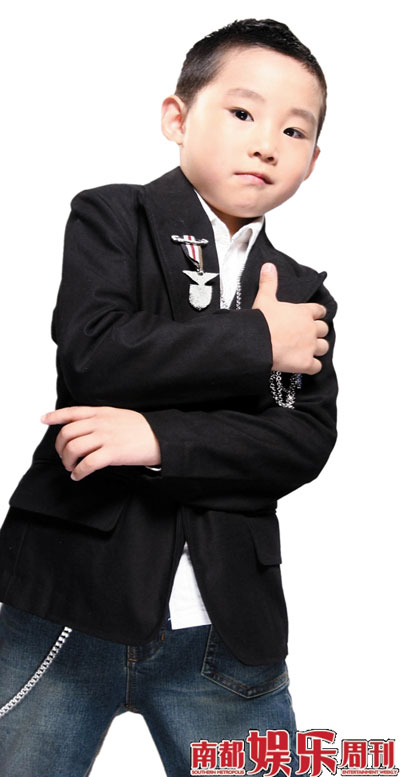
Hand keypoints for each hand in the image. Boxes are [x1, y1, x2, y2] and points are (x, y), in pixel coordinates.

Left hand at [40, 406, 160, 480]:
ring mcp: (106, 437)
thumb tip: (86, 428)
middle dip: (60, 448)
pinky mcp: (112, 453)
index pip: (72, 412)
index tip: (44, 420)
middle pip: (67, 433)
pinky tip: (79, 475)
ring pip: (74, 449)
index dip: (55, 416)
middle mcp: (101, 423)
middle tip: (64, 457)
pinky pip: (87, 464)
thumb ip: (102, 419)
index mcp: (102, 412)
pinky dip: (79, 472)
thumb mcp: (120, 416)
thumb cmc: (143, 429)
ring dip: (67, 461)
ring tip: (72, 468)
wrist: (162, 437)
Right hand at [252, 263, 329, 374]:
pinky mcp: (306, 363)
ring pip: (324, 347)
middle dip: (318, 332)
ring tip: (307, 351)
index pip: (319, 311)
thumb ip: (269, 282)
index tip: (315, 316)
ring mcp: (310, 347)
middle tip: (308, 335)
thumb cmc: (261, 322)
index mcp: (304, 312)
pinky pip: (317, 367)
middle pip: (324, 329)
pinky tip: (305, 366)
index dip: (318, 314)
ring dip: (318, 349)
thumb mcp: (265, 298)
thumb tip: (268, 266)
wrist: (258, 343)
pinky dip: (313, 367)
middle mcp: (311, 329)